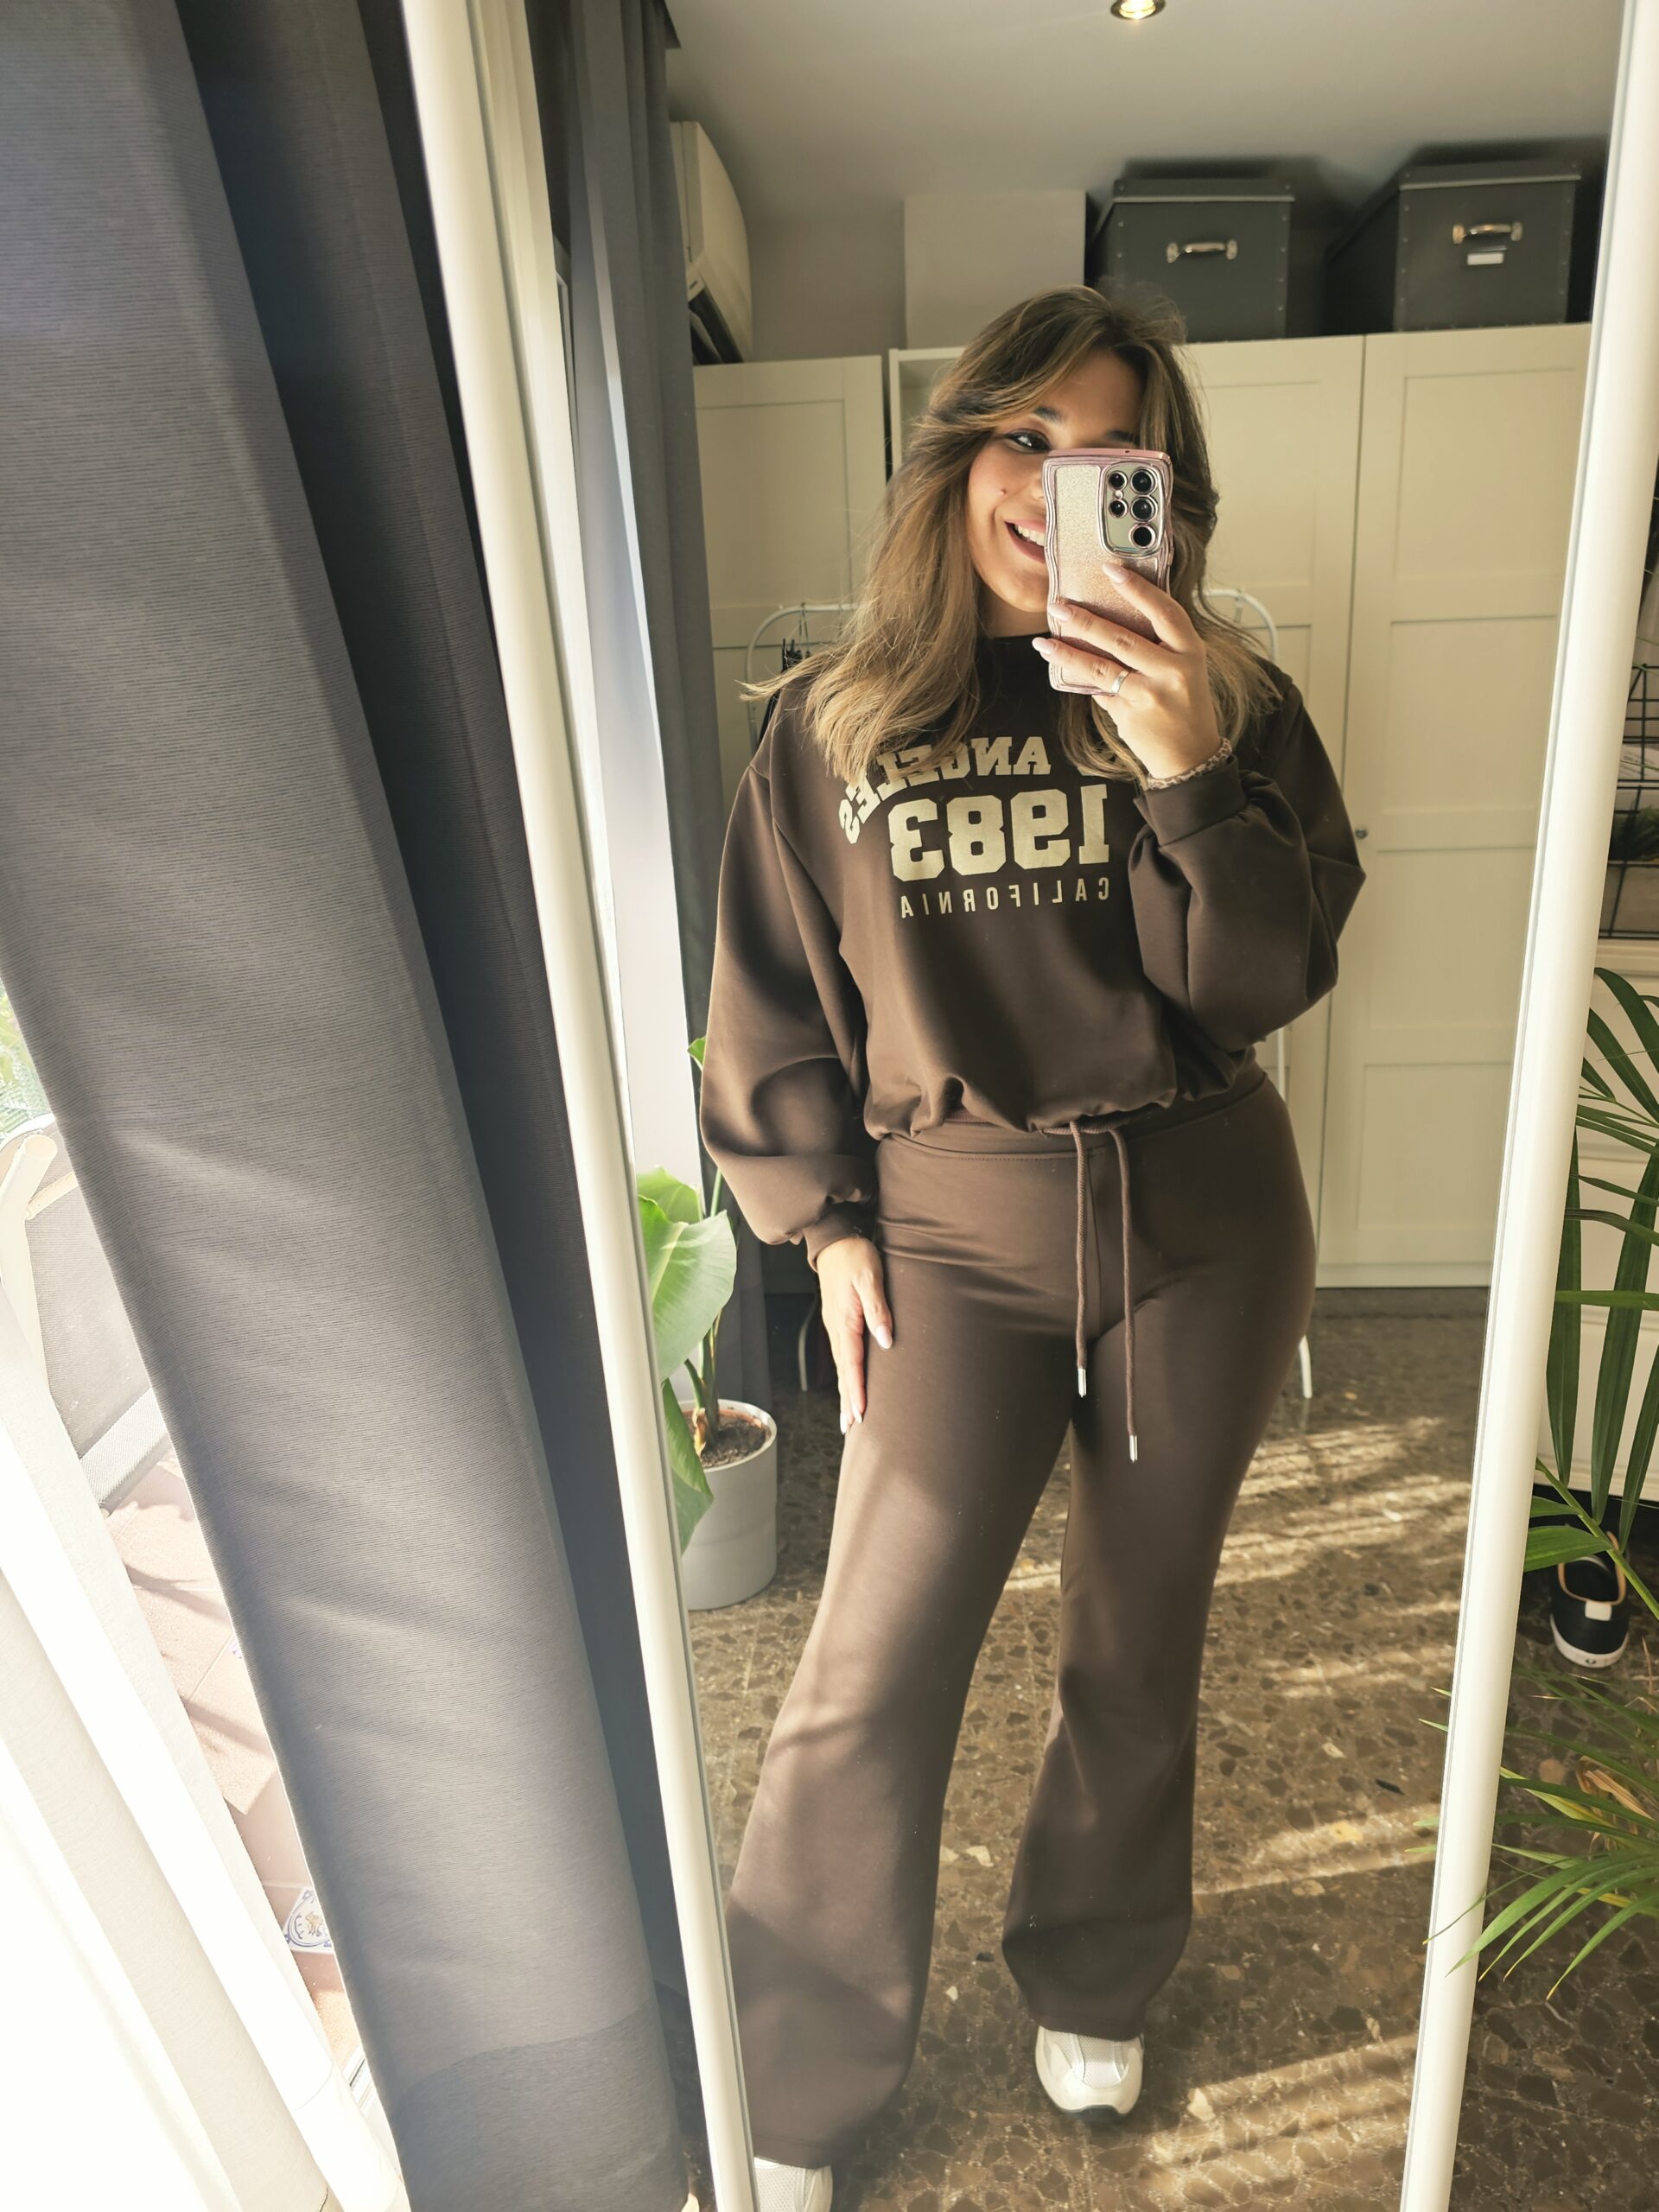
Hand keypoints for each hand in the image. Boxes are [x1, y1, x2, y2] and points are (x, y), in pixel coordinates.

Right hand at [816, 1235, 892, 1433]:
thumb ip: (877, 1309)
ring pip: (841, 1365)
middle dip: (847, 1400)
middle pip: (842, 1371)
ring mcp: (836, 1325)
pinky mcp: (839, 1322)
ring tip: (848, 1416)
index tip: (861, 1412)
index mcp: (845, 1320)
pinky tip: (848, 1382)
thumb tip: (885, 1340)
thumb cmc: (855, 1256)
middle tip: (851, 1427)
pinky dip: (845, 1374)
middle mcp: (837, 1328)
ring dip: (844, 1391)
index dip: (856, 1389)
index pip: (851, 1362)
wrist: (835, 1241)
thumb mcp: (870, 1277)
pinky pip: (842, 1355)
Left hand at [1032, 564, 1224, 781]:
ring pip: (1102, 667)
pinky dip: (1080, 678)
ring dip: (1068, 651)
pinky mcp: (1130, 715)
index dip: (1138, 589)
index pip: (1165, 612)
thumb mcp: (1185, 669)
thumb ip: (1158, 646)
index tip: (1112, 569)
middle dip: (1086, 620)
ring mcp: (1151, 696)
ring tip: (1044, 641)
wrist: (1190, 756)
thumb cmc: (1185, 706)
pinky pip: (1099, 690)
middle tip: (1059, 606)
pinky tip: (1060, 666)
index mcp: (1191, 652)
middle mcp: (1173, 672)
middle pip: (1123, 638)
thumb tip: (1111, 618)